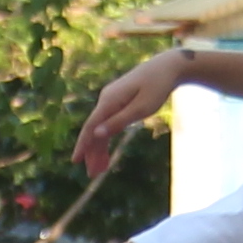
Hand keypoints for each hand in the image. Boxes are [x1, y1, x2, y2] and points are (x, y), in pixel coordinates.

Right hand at [73, 53, 184, 173]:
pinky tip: (107, 152)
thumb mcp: (141, 109)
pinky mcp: (117, 100)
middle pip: (94, 129)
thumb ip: (119, 121)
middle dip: (92, 152)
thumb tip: (96, 134)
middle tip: (93, 175)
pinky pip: (107, 121)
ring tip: (101, 169)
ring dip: (100, 148)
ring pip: (100, 127)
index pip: (90, 126)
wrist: (167, 67)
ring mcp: (111, 100)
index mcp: (109, 101)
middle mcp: (106, 99)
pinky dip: (107, 137)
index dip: (83, 145)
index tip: (75, 161)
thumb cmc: (157, 87)